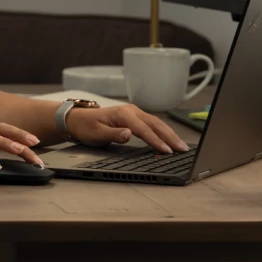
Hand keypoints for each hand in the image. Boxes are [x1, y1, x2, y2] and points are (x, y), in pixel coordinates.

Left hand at [65, 104, 188, 153]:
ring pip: (156, 123)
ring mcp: (134, 112)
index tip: (167, 151)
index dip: (156, 141)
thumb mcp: (96, 134)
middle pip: (155, 124)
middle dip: (170, 136)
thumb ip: (114, 135)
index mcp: (123, 114)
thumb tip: (129, 134)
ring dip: (169, 134)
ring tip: (181, 145)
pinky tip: (170, 138)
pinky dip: (163, 131)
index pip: (143, 129)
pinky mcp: (134, 117)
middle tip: (183, 148)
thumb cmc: (86, 127)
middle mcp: (131, 111)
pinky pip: (152, 124)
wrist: (78, 119)